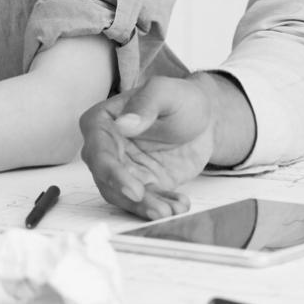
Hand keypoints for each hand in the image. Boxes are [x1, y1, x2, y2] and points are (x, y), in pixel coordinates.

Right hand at [78, 75, 218, 219]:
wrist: (205, 119)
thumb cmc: (180, 99)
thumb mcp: (166, 92)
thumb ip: (146, 105)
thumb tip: (123, 124)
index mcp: (102, 121)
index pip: (97, 150)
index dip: (112, 173)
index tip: (133, 188)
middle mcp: (107, 148)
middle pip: (107, 180)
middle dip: (131, 198)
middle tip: (158, 209)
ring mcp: (124, 169)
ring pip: (124, 196)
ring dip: (146, 208)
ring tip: (171, 210)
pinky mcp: (143, 184)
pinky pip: (145, 202)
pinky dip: (161, 206)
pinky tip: (178, 205)